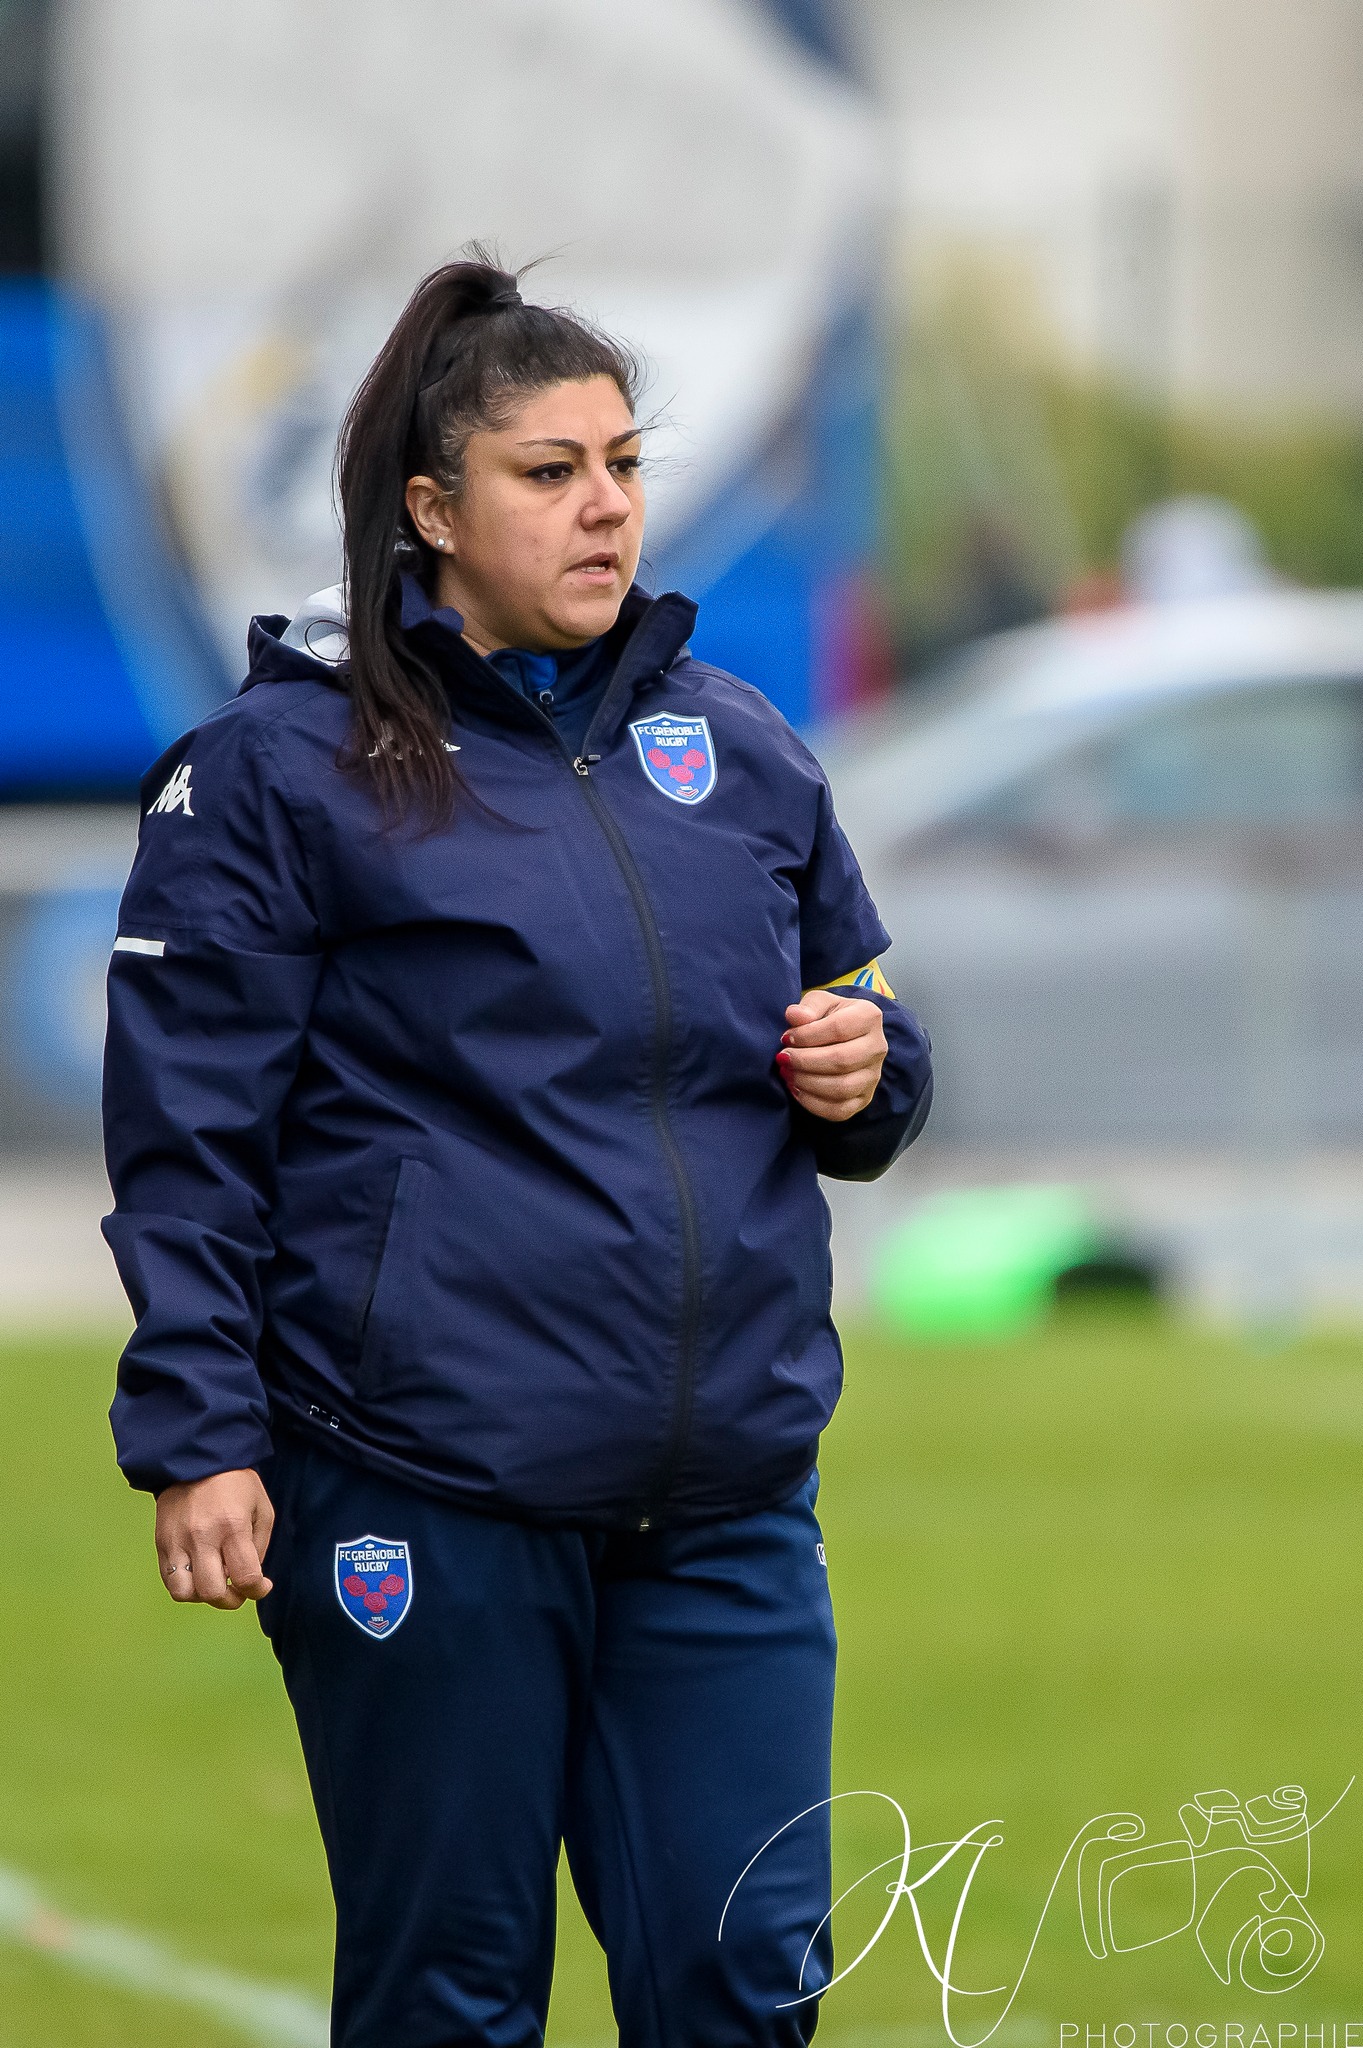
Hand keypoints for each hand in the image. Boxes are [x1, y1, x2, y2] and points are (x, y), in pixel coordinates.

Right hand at [155, 1469, 274, 1609]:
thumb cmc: (235, 1484)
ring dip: (203, 1596)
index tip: (261, 1586)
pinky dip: (186, 1587)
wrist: (196, 1459)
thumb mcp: (262, 1508)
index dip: (256, 1590)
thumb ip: (259, 1546)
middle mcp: (202, 1536)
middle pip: (212, 1593)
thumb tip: (250, 1578)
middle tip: (238, 1590)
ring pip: (184, 1593)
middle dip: (230, 1600)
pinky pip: (169, 1581)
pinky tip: (199, 1574)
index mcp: (232, 1526)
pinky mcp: (161, 1543)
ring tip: (215, 1582)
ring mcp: (177, 1541)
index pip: (244, 1577)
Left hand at [777, 990, 887, 1121]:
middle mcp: (877, 1047)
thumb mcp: (819, 1003)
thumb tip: (795, 1016)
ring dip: (807, 1083)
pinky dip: (813, 1103)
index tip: (786, 1038)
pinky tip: (796, 1089)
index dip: (807, 1036)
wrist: (845, 1038)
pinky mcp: (864, 1099)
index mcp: (869, 1017)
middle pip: (841, 1061)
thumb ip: (808, 1006)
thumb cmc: (828, 1018)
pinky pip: (839, 1110)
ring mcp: (873, 1076)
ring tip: (787, 1073)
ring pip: (841, 1088)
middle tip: (783, 1058)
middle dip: (805, 1061)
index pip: (838, 1029)